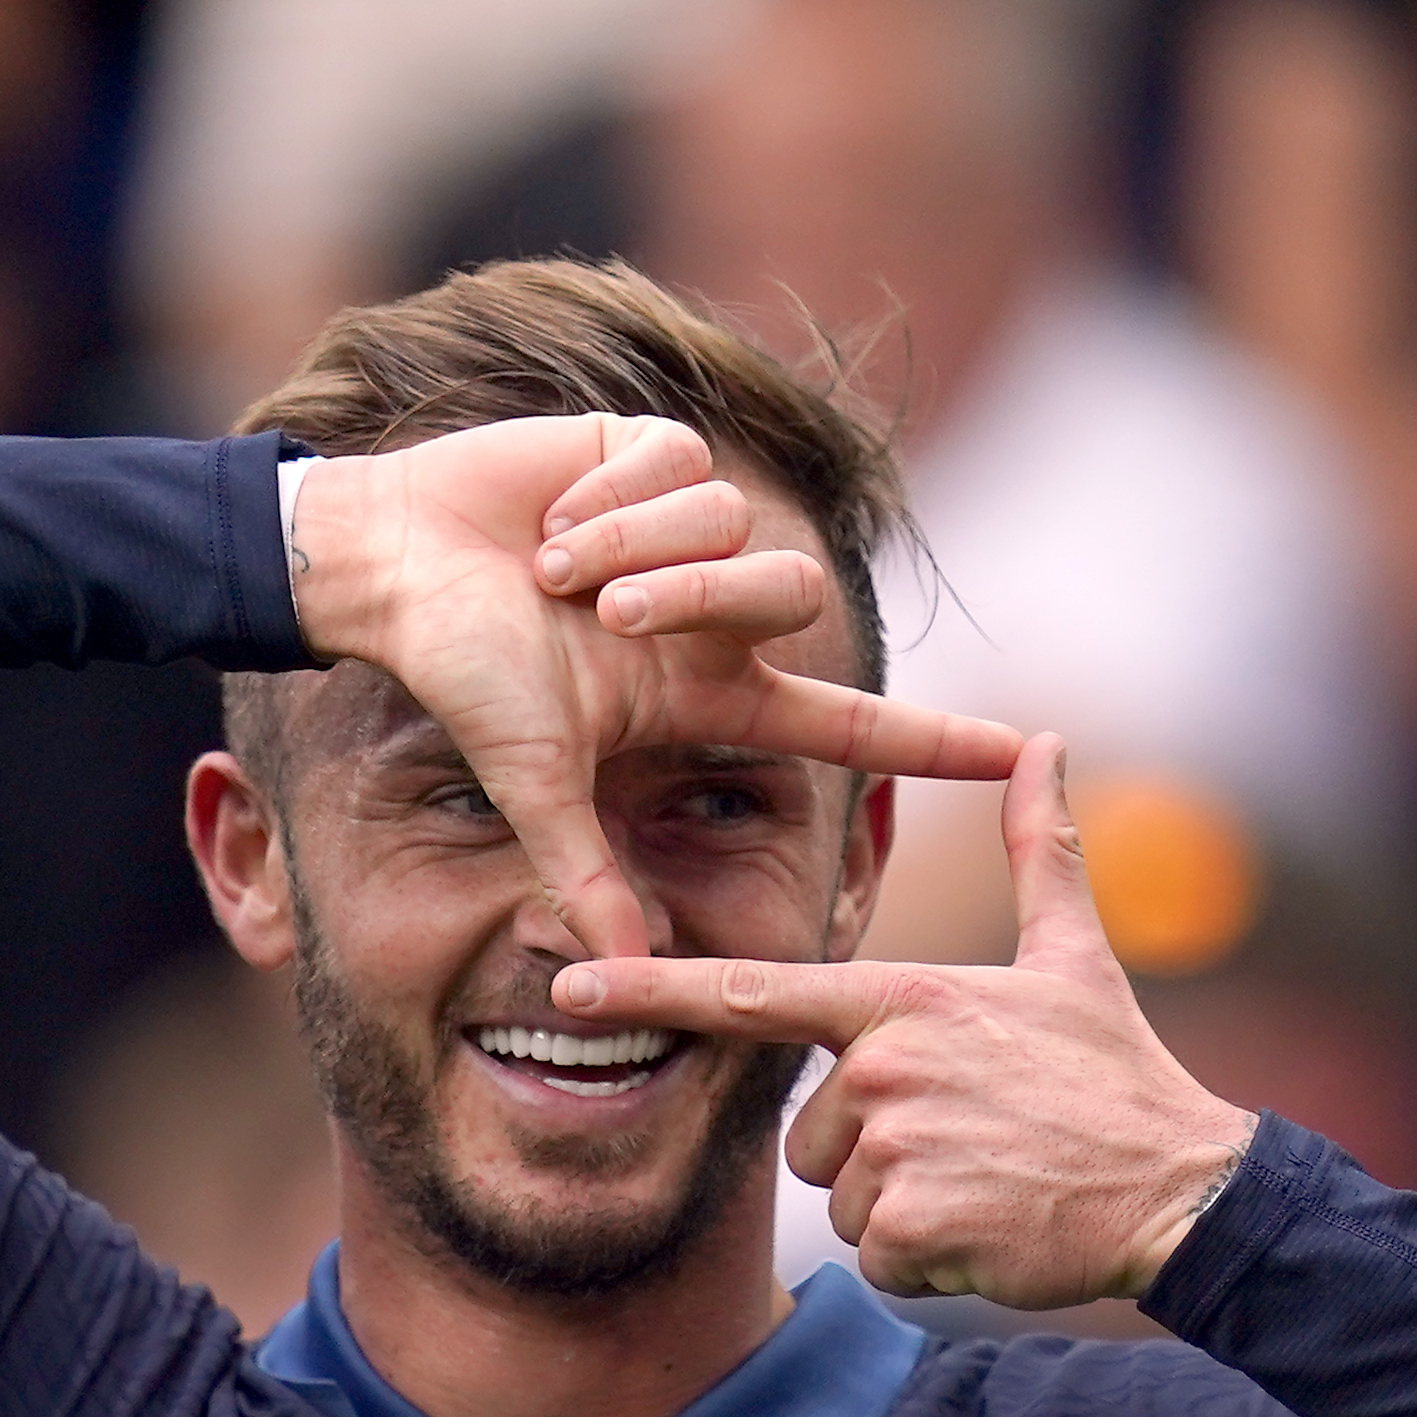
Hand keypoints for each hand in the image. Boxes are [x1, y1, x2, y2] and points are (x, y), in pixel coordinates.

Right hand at [289, 414, 1022, 956]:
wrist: (393, 569)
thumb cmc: (458, 671)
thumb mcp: (531, 778)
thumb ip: (586, 865)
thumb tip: (621, 964)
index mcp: (701, 691)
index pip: (844, 721)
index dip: (932, 740)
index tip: (1023, 754)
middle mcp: (711, 611)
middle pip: (789, 594)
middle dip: (704, 599)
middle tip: (609, 619)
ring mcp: (686, 528)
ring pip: (734, 525)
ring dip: (637, 552)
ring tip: (558, 574)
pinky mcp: (651, 452)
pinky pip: (681, 466)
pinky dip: (610, 499)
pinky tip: (554, 515)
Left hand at [548, 738, 1257, 1306]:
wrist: (1181, 1185)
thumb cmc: (1117, 1073)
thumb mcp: (1074, 955)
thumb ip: (1039, 850)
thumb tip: (1046, 742)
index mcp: (903, 1001)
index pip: (755, 995)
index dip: (654, 988)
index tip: (571, 985)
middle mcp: (884, 1067)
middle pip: (812, 1133)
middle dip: (877, 1151)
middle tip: (971, 1137)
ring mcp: (895, 1147)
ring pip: (840, 1197)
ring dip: (904, 1205)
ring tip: (986, 1176)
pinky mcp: (911, 1226)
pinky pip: (875, 1253)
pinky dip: (927, 1258)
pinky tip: (989, 1225)